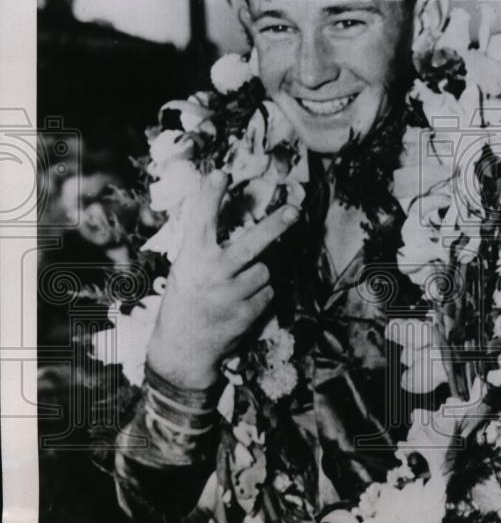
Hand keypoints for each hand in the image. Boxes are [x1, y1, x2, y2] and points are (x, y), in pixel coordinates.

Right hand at [147, 170, 298, 388]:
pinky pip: (268, 293)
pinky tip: (241, 304)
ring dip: (258, 275)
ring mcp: (232, 295)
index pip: (202, 220)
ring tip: (237, 287)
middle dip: (275, 225)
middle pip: (252, 244)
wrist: (184, 349)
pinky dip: (260, 295)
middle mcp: (213, 273)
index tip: (221, 173)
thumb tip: (233, 220)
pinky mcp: (248, 314)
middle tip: (295, 209)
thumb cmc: (185, 301)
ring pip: (265, 270)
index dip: (211, 195)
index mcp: (193, 258)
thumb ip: (205, 248)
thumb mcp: (186, 269)